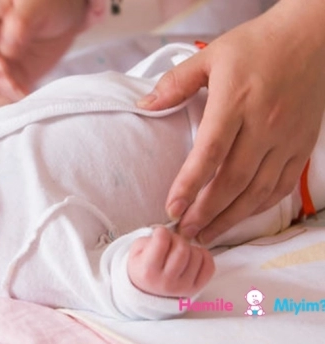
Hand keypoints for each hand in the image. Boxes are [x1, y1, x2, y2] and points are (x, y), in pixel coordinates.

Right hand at [0, 0, 87, 105]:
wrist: (66, 18)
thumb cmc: (49, 3)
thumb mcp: (35, 4)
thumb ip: (19, 23)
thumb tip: (5, 49)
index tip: (2, 64)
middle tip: (11, 79)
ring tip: (19, 89)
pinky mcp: (9, 80)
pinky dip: (7, 101)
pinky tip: (24, 94)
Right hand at [127, 226, 214, 297]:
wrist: (147, 292)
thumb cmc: (142, 268)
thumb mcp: (135, 252)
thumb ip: (149, 239)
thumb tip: (169, 233)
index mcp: (148, 271)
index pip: (162, 241)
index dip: (161, 232)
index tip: (160, 234)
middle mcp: (167, 281)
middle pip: (182, 248)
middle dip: (177, 239)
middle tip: (171, 242)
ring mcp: (183, 287)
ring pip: (197, 255)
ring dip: (189, 248)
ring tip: (179, 252)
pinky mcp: (196, 288)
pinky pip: (209, 266)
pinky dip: (203, 256)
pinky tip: (192, 256)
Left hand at [137, 0, 324, 243]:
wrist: (310, 37)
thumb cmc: (256, 46)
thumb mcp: (210, 56)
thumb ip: (175, 83)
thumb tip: (143, 105)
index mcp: (235, 102)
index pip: (209, 153)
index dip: (189, 185)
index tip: (171, 208)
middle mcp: (263, 125)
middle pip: (233, 180)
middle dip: (207, 212)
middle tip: (186, 232)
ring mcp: (286, 138)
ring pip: (259, 189)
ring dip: (232, 217)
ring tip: (208, 235)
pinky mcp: (302, 145)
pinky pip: (282, 185)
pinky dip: (261, 206)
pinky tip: (242, 217)